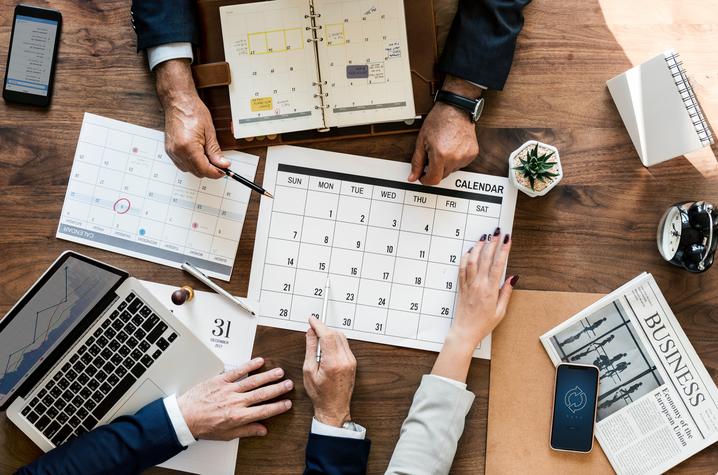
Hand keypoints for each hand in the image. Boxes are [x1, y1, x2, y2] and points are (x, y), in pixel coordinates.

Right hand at [154, 59, 229, 178]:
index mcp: (188, 147)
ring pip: (189, 170)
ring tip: (208, 156)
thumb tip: (222, 164)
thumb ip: (215, 151)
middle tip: (219, 163)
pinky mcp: (170, 150)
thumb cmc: (192, 111)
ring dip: (200, 167)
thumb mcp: (209, 131)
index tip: (224, 171)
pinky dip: (192, 163)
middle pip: (196, 172)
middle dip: (209, 170)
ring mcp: (172, 152)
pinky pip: (182, 164)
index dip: (216, 173)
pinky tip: (198, 154)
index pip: (204, 169)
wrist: (178, 102)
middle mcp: (178, 151)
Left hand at [177, 357, 292, 439]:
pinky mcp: (221, 381)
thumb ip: (246, 431)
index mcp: (238, 417)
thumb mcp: (226, 435)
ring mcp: (229, 390)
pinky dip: (249, 366)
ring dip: (268, 376)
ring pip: (253, 381)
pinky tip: (259, 362)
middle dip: (278, 389)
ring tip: (279, 372)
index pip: (264, 411)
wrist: (184, 417)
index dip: (278, 407)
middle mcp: (236, 402)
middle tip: (289, 384)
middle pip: (262, 394)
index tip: (287, 403)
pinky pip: (238, 371)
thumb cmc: (203, 426)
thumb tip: (262, 430)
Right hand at [303, 317, 356, 426]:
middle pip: (335, 334)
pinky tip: (326, 349)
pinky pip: (344, 345)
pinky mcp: (353, 362)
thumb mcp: (309, 371)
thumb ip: (310, 349)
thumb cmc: (320, 394)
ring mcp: (351, 361)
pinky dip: (335, 342)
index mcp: (333, 362)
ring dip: (329, 335)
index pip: (327, 335)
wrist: (334, 408)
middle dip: (323, 329)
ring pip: (341, 337)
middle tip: (312, 332)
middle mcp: (345, 360)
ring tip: (318, 343)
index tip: (312, 319)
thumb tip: (310, 333)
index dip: (318, 324)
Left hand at [408, 76, 480, 184]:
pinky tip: (452, 147)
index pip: (433, 180)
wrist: (456, 108)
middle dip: (435, 169)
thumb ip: (417, 162)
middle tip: (432, 155)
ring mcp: (465, 156)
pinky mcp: (472, 154)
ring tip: (443, 148)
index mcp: (440, 155)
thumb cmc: (439, 120)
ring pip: (452, 170)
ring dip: (445, 164)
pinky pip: (461, 164)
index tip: (423, 176)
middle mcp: (455, 157)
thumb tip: (413, 176)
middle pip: (442, 176)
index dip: (425, 180)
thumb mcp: (421, 141)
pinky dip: (455, 159)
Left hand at [453, 229, 515, 346]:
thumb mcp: (500, 311)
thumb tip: (513, 277)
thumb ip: (506, 292)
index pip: (498, 265)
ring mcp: (468, 284)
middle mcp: (478, 285)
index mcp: (490, 290)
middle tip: (497, 232)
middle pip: (485, 259)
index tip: (507, 240)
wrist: (465, 331)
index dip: (503, 250)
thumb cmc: (483, 324)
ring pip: (472, 260)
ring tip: (484, 237)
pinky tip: (470, 251)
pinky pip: (462, 268)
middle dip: (492, 243)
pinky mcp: (462, 286)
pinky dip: (466, 257)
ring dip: (478, 247)